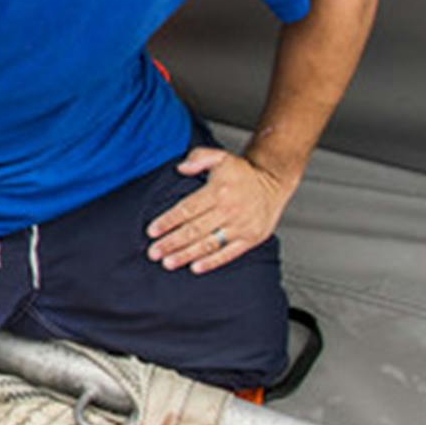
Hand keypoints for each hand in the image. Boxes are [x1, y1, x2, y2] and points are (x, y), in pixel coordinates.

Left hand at [146, 147, 293, 273]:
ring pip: (208, 244)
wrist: (274, 182)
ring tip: (167, 263)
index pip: (187, 209)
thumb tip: (181, 167)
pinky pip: (229, 253)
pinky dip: (212, 262)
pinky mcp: (251, 238)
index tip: (152, 231)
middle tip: (153, 252)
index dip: (168, 221)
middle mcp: (229, 210)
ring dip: (186, 255)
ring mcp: (241, 226)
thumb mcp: (220, 157)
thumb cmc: (241, 173)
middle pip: (194, 230)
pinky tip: (195, 268)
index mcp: (218, 191)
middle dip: (171, 242)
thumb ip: (198, 158)